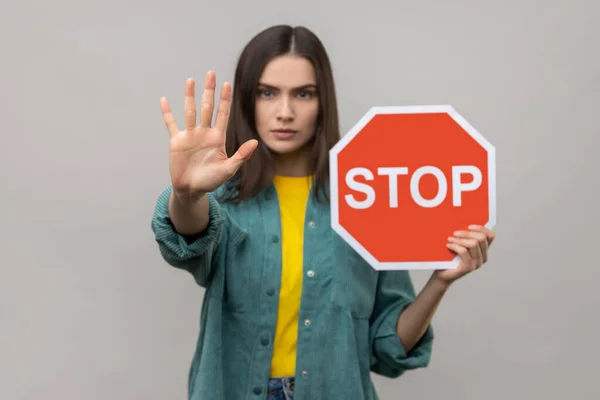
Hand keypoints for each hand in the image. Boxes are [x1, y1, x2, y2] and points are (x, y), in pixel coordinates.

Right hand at [160, 71, 257, 200]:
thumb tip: (256, 142)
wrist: (191, 190)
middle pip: (207, 108)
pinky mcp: (177, 141)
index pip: (222, 114)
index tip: (227, 84)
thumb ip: (241, 156)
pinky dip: (167, 113)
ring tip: (190, 81)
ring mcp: (190, 136)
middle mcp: (204, 133)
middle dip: (209, 91)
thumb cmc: (211, 181)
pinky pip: (171, 124)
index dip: (225, 100)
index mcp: (218, 138)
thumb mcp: (228, 169)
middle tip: (211, 74)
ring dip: (190, 96)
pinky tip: (164, 100)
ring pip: (190, 111)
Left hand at [432, 225, 495, 284]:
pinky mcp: (468, 268)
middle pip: (481, 238)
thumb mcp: (458, 243)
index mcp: (483, 250)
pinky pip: (464, 252)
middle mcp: (483, 257)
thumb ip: (464, 235)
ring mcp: (476, 263)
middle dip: (467, 233)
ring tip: (449, 239)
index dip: (482, 228)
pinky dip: (455, 246)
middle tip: (455, 233)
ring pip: (473, 244)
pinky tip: (448, 245)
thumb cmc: (449, 256)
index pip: (490, 236)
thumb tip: (461, 219)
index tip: (469, 226)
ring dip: (460, 239)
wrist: (442, 274)